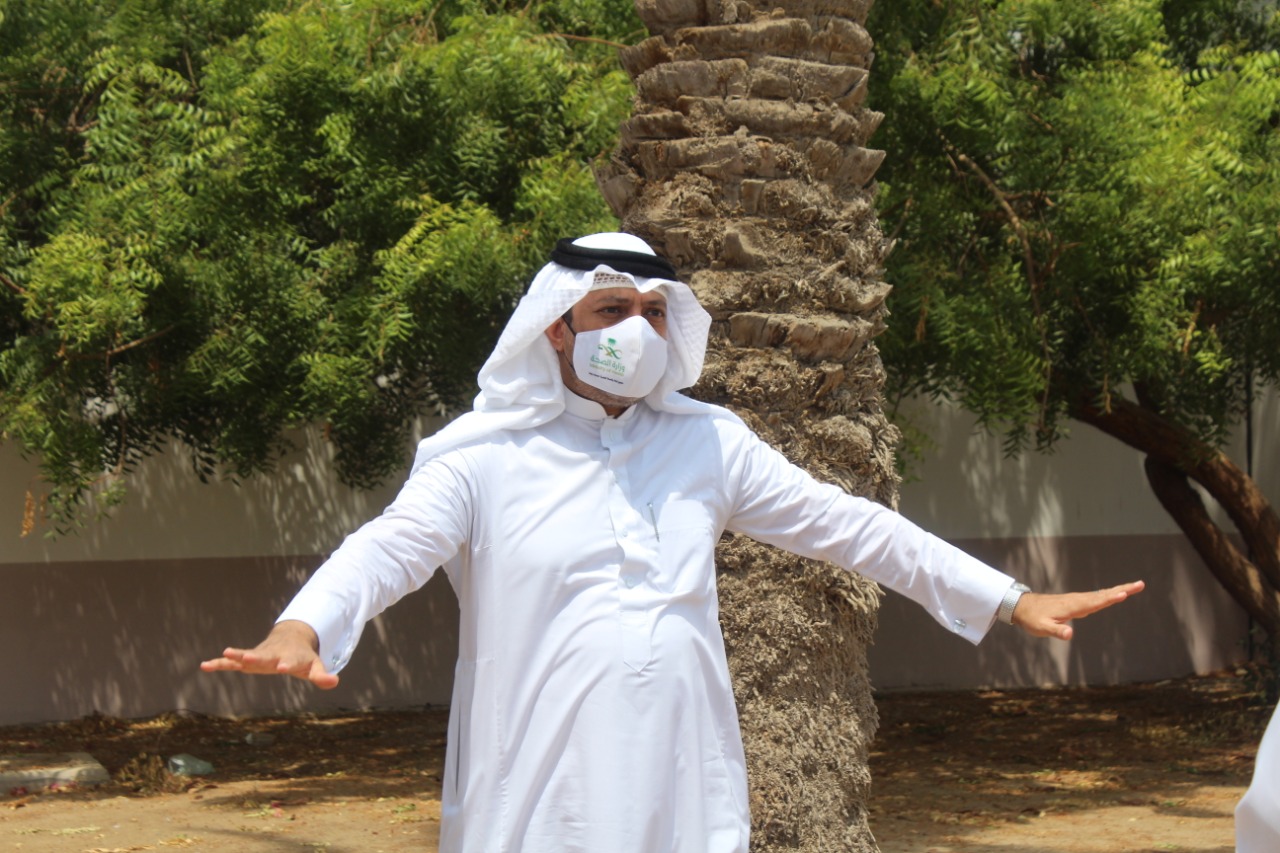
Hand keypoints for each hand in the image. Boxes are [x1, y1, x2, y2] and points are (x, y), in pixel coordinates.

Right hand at [200, 620, 339, 688]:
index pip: (290, 661)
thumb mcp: (313, 666)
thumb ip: (321, 675)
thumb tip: (334, 682)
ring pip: (245, 656)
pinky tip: (205, 666)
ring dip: (235, 656)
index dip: (287, 664)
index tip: (284, 667)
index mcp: (290, 657)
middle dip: (256, 658)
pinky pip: (232, 661)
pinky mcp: (248, 658)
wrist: (290, 638)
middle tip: (247, 659)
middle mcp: (272, 655)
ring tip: (223, 654)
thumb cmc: (302, 656)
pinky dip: (220, 663)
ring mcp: (259, 655)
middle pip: (264, 657)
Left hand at [1011, 580, 1144, 640]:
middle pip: (1104, 594)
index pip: (1095, 602)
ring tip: (1135, 587)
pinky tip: (1114, 594)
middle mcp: (1077, 600)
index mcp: (1073, 606)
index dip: (1110, 599)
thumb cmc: (1032, 619)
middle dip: (1123, 590)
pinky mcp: (1075, 601)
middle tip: (1141, 584)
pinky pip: (1096, 597)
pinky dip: (1108, 594)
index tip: (1124, 593)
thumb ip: (1056, 631)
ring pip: (1101, 594)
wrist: (1021, 607)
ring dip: (1119, 590)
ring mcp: (1077, 600)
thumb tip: (1069, 634)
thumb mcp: (1041, 628)